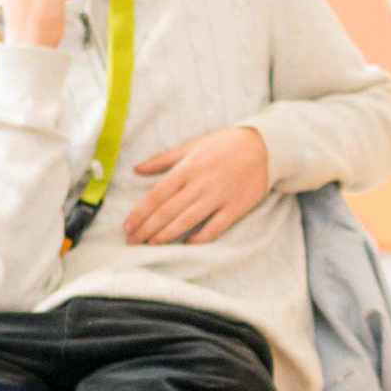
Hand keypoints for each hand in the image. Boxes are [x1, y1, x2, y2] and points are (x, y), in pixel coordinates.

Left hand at [124, 127, 270, 244]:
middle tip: (132, 241)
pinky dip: (201, 237)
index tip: (127, 226)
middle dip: (147, 228)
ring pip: (187, 220)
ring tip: (151, 244)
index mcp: (186, 169)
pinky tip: (187, 244)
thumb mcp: (191, 146)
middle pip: (168, 211)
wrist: (263, 147)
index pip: (157, 195)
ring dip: (166, 234)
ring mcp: (218, 197)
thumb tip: (136, 169)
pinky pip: (215, 227)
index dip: (140, 212)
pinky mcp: (235, 207)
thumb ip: (163, 159)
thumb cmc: (223, 145)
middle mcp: (200, 184)